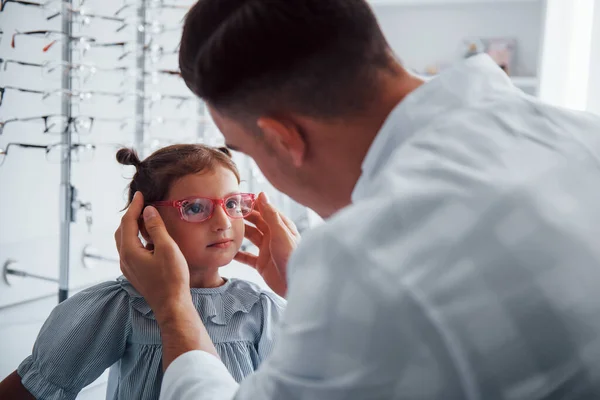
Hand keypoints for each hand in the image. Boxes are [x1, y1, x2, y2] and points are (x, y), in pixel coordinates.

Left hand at [115, 192, 191, 319]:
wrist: (172, 305)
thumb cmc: (172, 278)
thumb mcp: (167, 248)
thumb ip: (156, 228)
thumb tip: (147, 211)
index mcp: (129, 251)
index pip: (127, 222)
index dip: (134, 207)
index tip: (140, 195)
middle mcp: (124, 260)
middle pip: (122, 231)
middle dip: (130, 216)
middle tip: (141, 204)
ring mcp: (129, 268)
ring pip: (125, 242)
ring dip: (132, 228)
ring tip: (144, 218)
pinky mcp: (136, 274)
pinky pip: (131, 251)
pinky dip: (136, 239)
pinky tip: (149, 239)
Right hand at [234, 193, 299, 296]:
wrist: (295, 283)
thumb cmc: (292, 256)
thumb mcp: (280, 233)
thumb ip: (270, 214)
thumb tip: (262, 194)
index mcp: (281, 226)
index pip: (264, 210)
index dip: (252, 204)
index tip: (238, 198)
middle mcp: (274, 236)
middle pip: (256, 222)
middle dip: (243, 216)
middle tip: (228, 211)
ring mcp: (267, 250)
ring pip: (250, 237)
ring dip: (239, 232)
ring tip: (225, 226)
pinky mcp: (261, 264)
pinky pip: (247, 257)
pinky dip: (237, 253)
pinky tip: (227, 249)